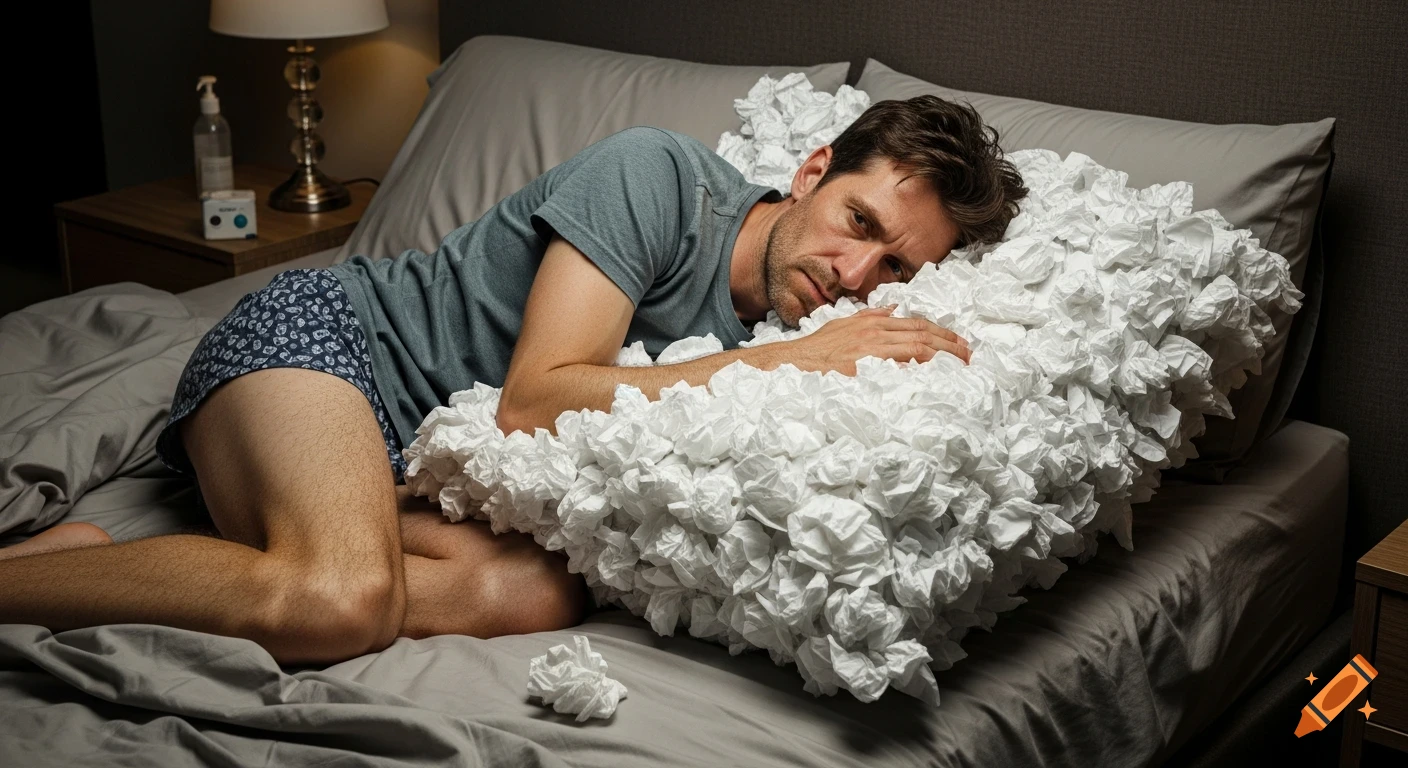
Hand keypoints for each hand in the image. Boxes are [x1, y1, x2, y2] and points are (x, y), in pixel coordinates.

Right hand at [779, 306, 970, 375]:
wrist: (794, 361)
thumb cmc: (817, 349)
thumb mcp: (844, 325)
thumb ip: (870, 318)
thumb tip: (892, 310)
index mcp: (873, 324)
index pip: (916, 325)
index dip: (941, 333)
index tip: (959, 343)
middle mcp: (875, 333)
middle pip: (922, 335)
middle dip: (949, 344)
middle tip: (968, 355)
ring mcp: (870, 349)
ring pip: (915, 348)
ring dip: (942, 355)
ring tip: (960, 364)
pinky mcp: (863, 366)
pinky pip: (897, 367)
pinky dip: (916, 369)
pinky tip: (932, 375)